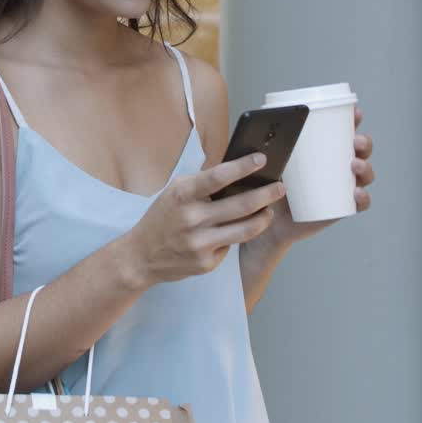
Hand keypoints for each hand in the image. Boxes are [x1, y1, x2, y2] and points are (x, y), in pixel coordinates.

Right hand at [122, 153, 286, 285]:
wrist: (140, 257)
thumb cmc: (162, 218)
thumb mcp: (174, 192)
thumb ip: (201, 182)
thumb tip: (236, 169)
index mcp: (182, 195)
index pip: (218, 176)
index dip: (243, 166)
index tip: (262, 159)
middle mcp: (192, 219)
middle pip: (241, 204)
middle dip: (267, 194)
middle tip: (281, 187)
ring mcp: (200, 243)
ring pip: (246, 229)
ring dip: (264, 217)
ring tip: (270, 210)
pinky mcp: (206, 263)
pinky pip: (231, 245)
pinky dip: (237, 236)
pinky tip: (237, 231)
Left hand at [256, 106, 376, 248]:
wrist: (267, 220)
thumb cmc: (269, 186)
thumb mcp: (268, 162)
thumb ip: (265, 146)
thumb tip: (260, 127)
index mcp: (322, 150)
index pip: (343, 132)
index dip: (354, 120)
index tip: (355, 112)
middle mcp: (337, 166)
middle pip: (361, 151)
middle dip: (364, 143)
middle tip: (355, 141)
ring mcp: (342, 187)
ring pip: (364, 174)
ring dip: (366, 167)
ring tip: (354, 165)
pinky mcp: (341, 207)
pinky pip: (360, 203)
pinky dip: (363, 198)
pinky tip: (357, 193)